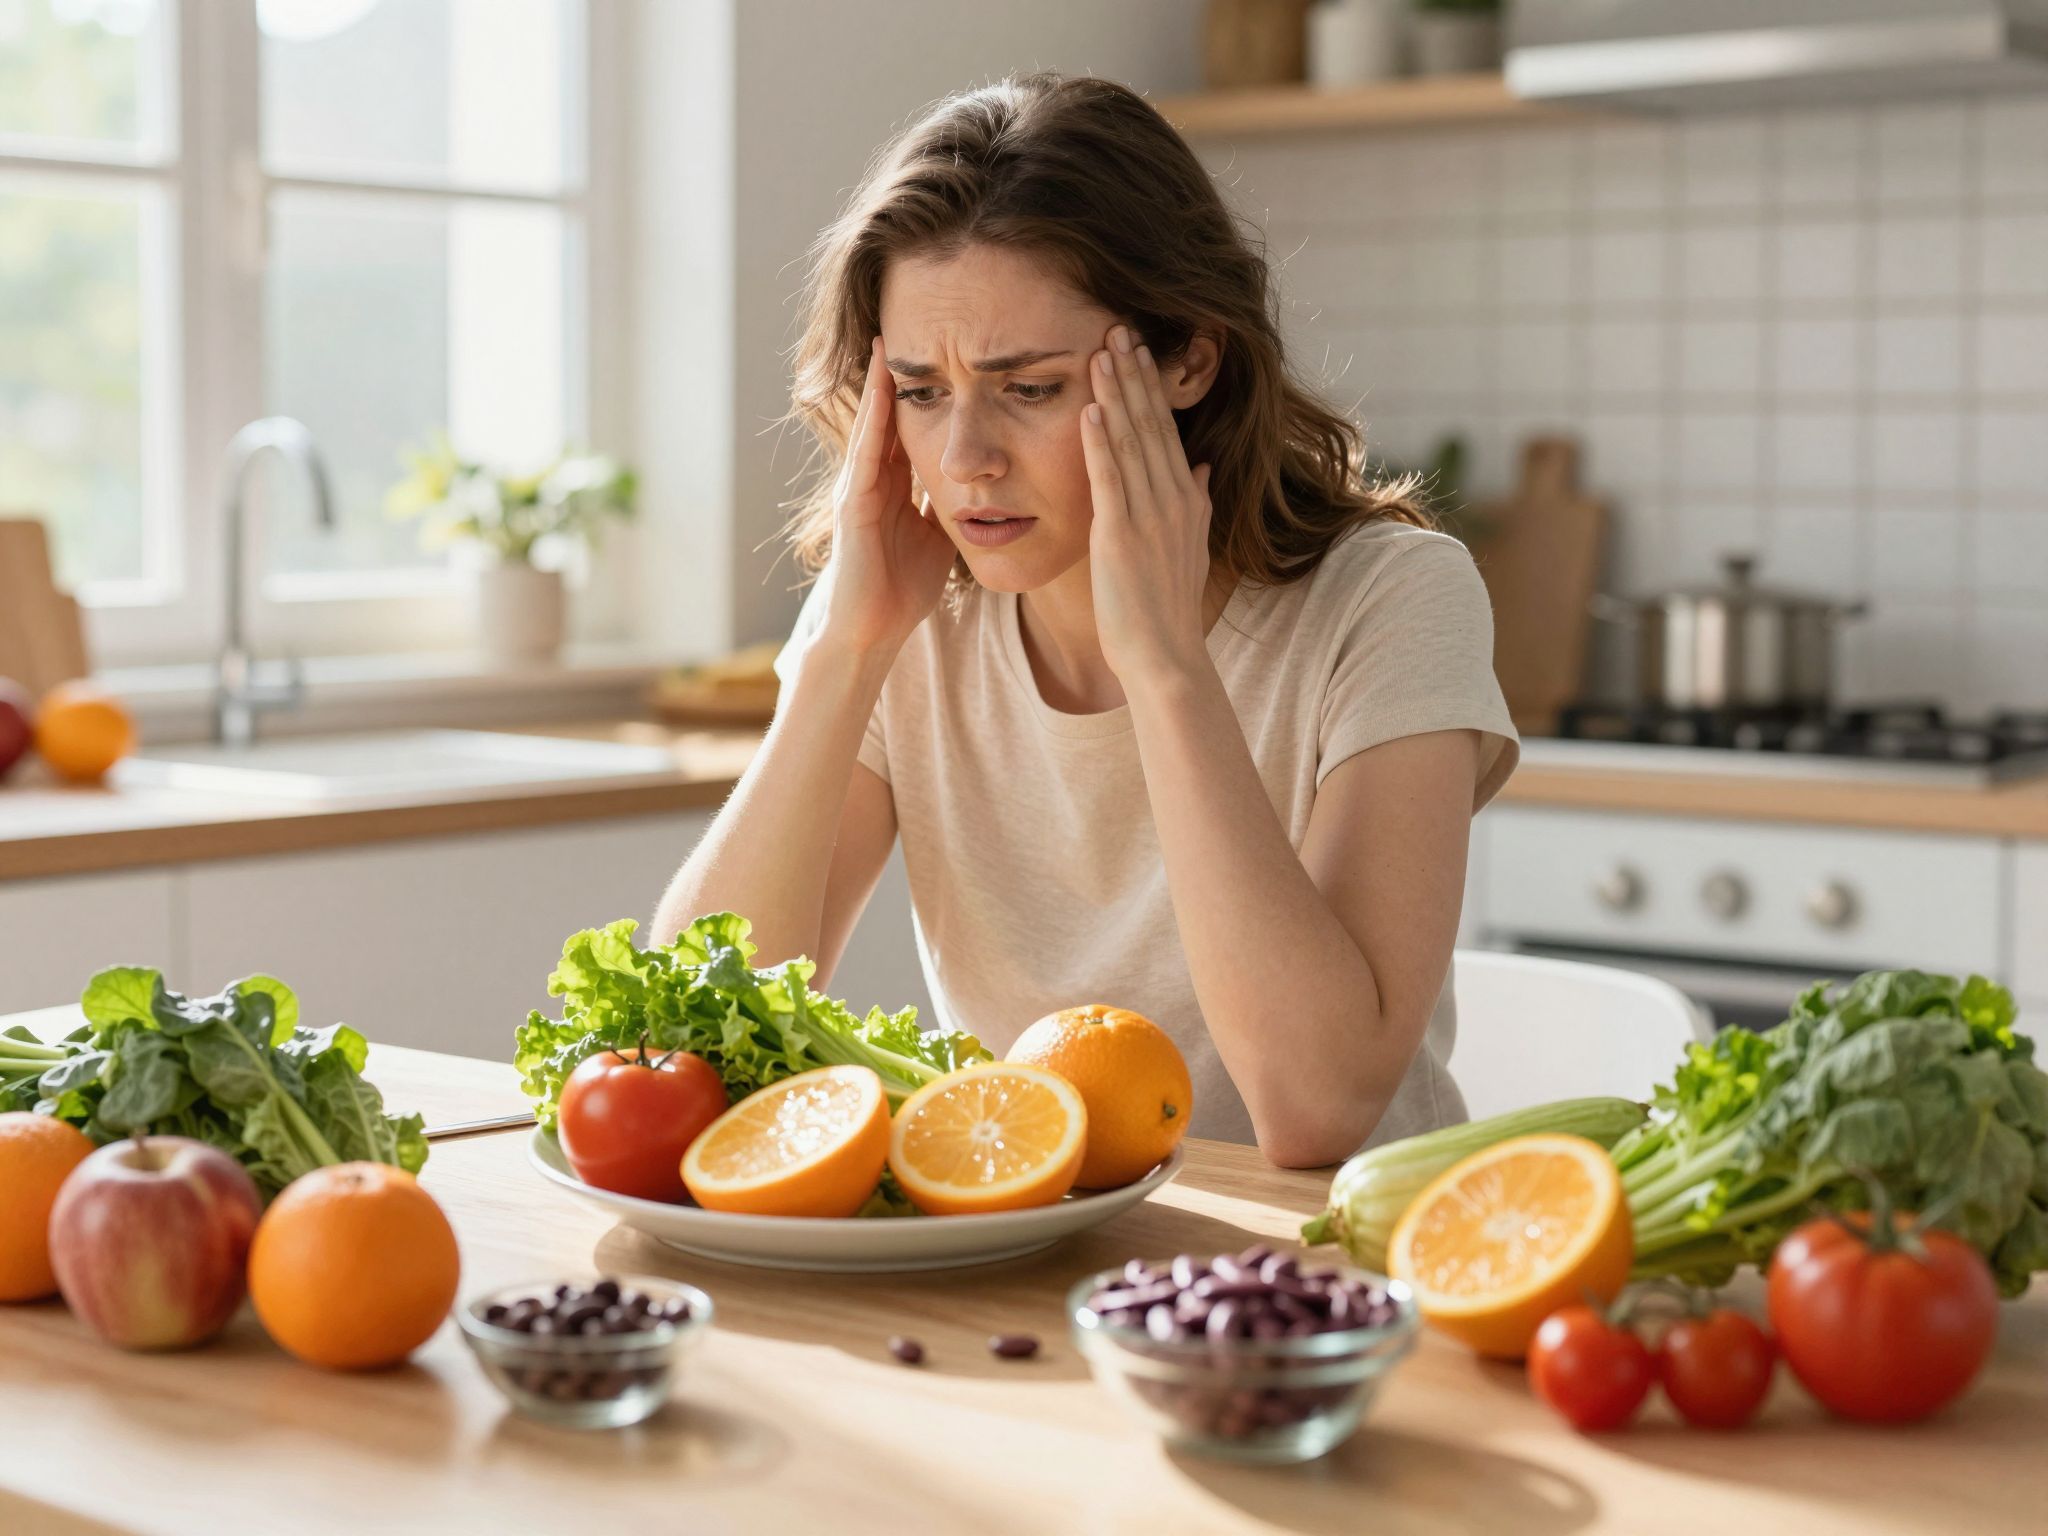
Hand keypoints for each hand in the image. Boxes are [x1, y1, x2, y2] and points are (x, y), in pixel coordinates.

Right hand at [819, 337, 956, 656]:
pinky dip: (874, 422)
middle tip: (906, 325)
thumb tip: (982, 486)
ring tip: (886, 343)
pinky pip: (865, 456)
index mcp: (896, 486)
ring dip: (879, 385)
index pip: (910, 426)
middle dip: (896, 374)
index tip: (939, 353)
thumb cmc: (903, 588)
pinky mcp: (853, 507)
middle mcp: (873, 480)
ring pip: (872, 426)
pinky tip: (883, 392)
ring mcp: (859, 490)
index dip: (924, 391)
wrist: (872, 630)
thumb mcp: (939, 536)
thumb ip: (951, 507)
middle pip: (888, 415)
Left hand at [1080, 325, 1215, 683]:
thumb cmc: (1167, 607)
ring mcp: (1148, 516)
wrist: (1164, 654)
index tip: (1138, 349)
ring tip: (1102, 351)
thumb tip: (1199, 467)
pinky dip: (1101, 443)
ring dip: (1116, 394)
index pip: (1166, 430)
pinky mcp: (1122, 536)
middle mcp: (1173, 499)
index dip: (1150, 387)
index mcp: (1187, 498)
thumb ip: (1196, 503)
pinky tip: (1092, 409)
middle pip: (1151, 424)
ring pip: (1131, 442)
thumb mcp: (1190, 546)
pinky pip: (1111, 479)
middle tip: (1117, 327)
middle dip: (1133, 374)